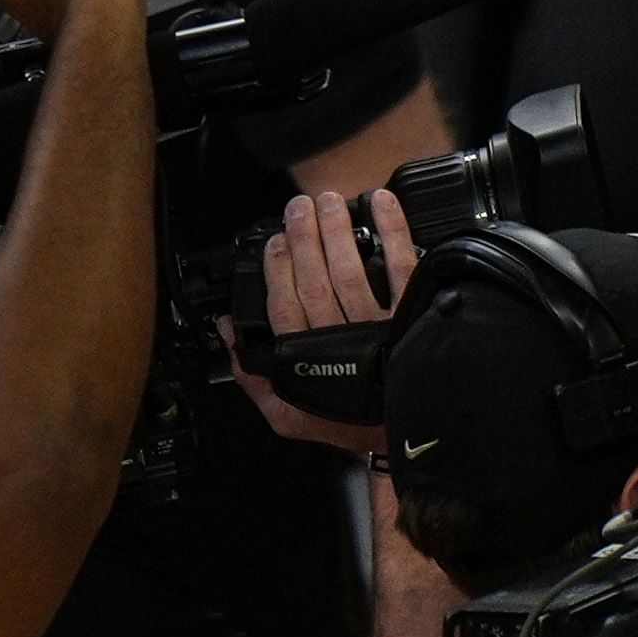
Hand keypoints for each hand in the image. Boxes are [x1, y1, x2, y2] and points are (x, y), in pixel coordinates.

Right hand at [224, 187, 409, 451]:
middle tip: (299, 207)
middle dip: (304, 236)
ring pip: (350, 268)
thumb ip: (254, 375)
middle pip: (313, 277)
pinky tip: (382, 204)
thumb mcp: (289, 414)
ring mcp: (375, 324)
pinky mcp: (410, 314)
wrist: (409, 435)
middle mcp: (337, 336)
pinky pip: (401, 266)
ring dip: (336, 229)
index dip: (277, 266)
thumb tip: (227, 332)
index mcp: (304, 356)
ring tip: (329, 201)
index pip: (282, 302)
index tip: (276, 240)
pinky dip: (392, 231)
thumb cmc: (348, 423)